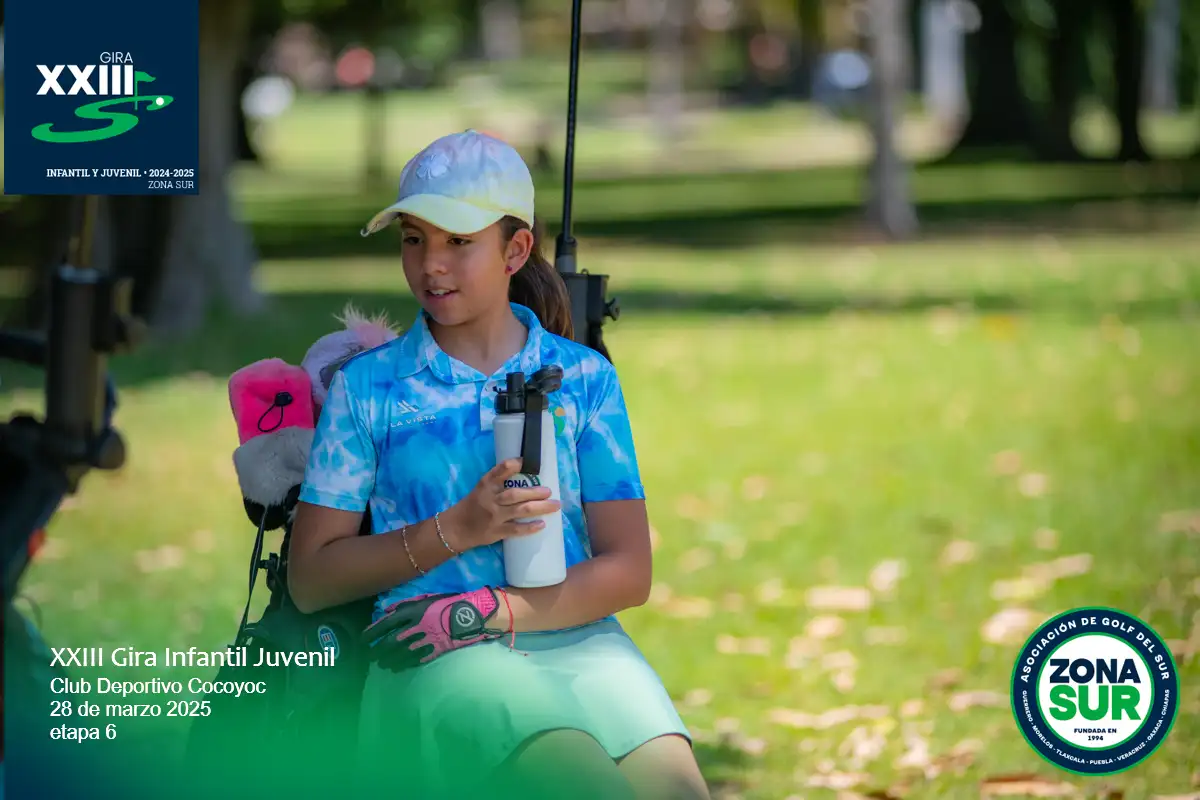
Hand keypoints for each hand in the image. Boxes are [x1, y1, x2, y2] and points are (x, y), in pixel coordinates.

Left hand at [362, 587, 507, 670]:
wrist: (471, 616)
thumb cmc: (447, 603)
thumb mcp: (426, 599)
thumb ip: (406, 605)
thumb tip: (387, 612)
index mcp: (412, 611)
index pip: (385, 624)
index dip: (371, 633)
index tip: (362, 639)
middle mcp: (415, 627)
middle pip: (389, 642)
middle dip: (376, 651)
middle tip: (368, 656)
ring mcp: (423, 641)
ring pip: (398, 654)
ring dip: (386, 660)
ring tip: (380, 664)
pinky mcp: (432, 652)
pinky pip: (413, 661)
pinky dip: (401, 666)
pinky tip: (395, 668)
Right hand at [447, 459, 560, 550]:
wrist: (456, 528)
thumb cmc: (473, 505)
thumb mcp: (482, 488)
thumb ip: (499, 482)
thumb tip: (526, 472)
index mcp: (486, 485)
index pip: (499, 471)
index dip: (513, 465)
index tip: (526, 461)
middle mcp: (491, 499)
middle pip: (515, 494)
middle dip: (534, 492)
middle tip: (549, 491)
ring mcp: (494, 516)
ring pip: (519, 511)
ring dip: (539, 507)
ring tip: (554, 505)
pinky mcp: (496, 531)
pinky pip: (516, 529)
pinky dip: (529, 527)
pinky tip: (542, 524)